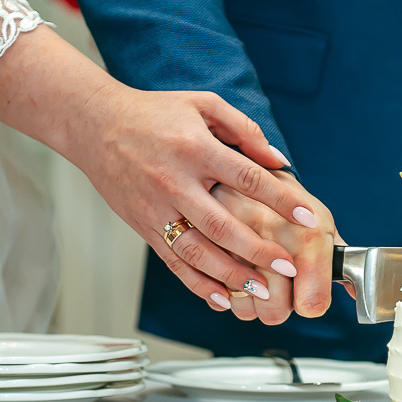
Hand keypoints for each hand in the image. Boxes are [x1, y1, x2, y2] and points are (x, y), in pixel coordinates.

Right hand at [68, 85, 328, 310]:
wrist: (93, 125)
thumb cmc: (153, 113)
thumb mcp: (202, 105)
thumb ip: (243, 130)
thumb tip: (279, 161)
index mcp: (194, 148)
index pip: (247, 178)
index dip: (280, 199)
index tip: (307, 217)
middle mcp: (175, 181)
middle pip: (223, 225)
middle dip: (259, 250)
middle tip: (288, 267)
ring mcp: (156, 208)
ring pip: (197, 252)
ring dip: (230, 275)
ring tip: (259, 290)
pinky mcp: (143, 226)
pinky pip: (173, 261)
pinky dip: (197, 283)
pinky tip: (220, 297)